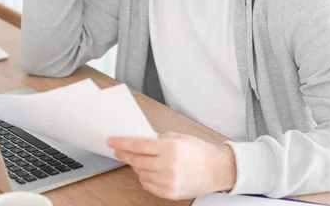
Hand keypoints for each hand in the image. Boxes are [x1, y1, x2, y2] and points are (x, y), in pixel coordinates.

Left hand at [107, 132, 236, 199]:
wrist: (217, 169)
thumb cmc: (199, 151)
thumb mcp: (179, 137)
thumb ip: (158, 139)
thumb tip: (139, 142)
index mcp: (170, 148)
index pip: (138, 145)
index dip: (122, 143)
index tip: (112, 141)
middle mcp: (168, 166)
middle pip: (136, 160)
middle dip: (125, 154)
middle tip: (119, 150)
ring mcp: (168, 181)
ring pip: (140, 174)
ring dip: (136, 166)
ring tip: (141, 160)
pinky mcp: (169, 193)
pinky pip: (147, 185)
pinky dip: (145, 177)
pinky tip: (149, 171)